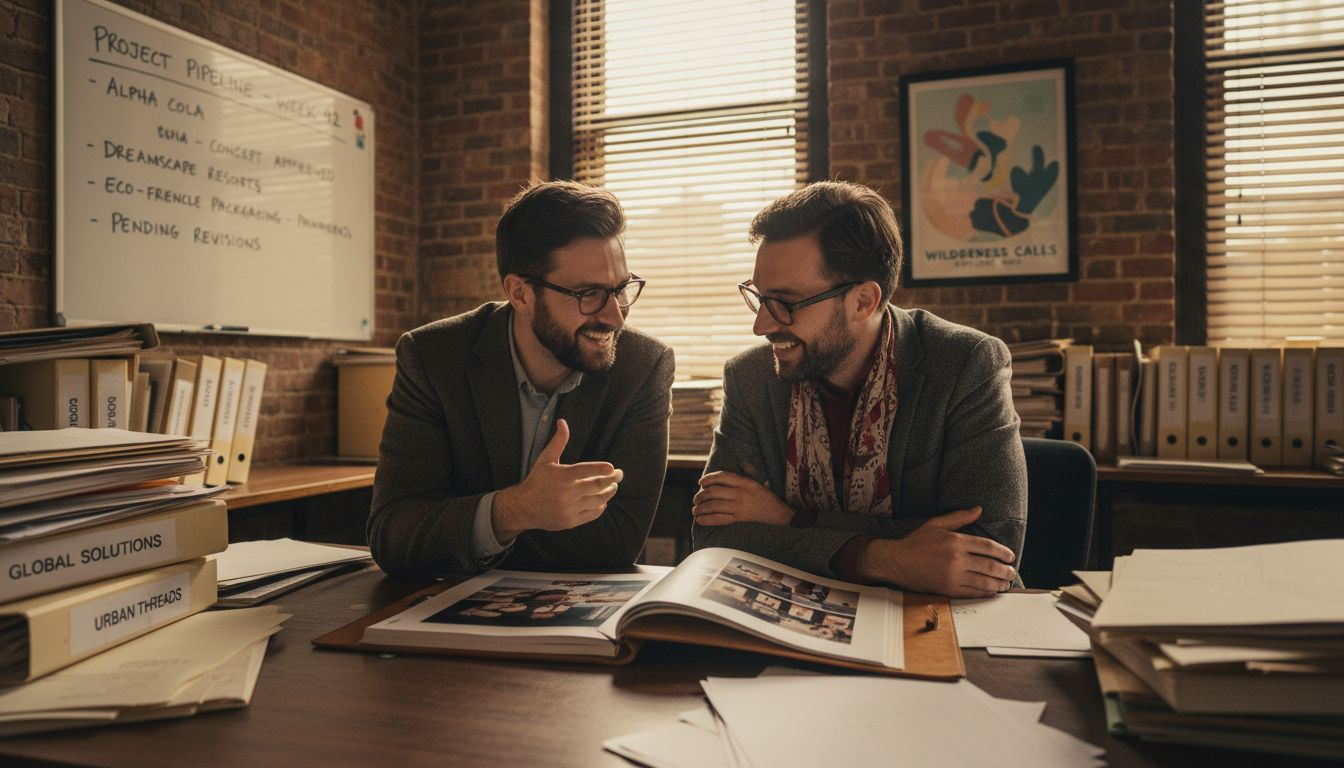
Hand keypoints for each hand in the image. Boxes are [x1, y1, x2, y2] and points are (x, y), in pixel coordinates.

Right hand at [492, 419, 622, 540]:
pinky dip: (600, 507)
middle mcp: (567, 493)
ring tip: (613, 487)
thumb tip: (563, 422)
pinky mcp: (571, 521)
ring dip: (608, 493)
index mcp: (562, 476)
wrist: (523, 507)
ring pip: (597, 500)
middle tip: (619, 475)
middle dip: (612, 480)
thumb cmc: (537, 480)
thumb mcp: (545, 459)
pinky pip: (592, 514)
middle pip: (597, 486)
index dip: (601, 468)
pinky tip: (602, 501)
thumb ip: (558, 442)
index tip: (612, 467)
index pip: (587, 470)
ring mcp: (569, 508)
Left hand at [692, 471, 794, 526]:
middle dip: (701, 495)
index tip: (701, 482)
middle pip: (715, 491)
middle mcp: (741, 493)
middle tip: (695, 499)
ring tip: (695, 510)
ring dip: (701, 508)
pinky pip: (719, 519)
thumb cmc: (769, 500)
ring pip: (714, 505)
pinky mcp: (740, 519)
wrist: (782, 517)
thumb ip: (749, 474)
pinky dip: (707, 519)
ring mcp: (740, 507)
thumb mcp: (760, 484)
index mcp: (746, 482)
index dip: (709, 478)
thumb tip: (742, 465)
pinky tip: (700, 520)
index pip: (723, 476)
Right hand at [857, 506, 1015, 597]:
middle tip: (1012, 572)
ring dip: (999, 584)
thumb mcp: (937, 524)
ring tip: (1006, 583)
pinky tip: (992, 591)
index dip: (1003, 552)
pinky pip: (973, 592)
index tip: (1010, 556)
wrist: (897, 561)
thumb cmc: (916, 542)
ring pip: (984, 581)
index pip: (988, 547)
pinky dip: (986, 593)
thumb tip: (979, 509)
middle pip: (990, 566)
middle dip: (1005, 570)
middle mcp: (956, 558)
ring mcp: (953, 576)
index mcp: (956, 541)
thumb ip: (960, 517)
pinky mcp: (948, 589)